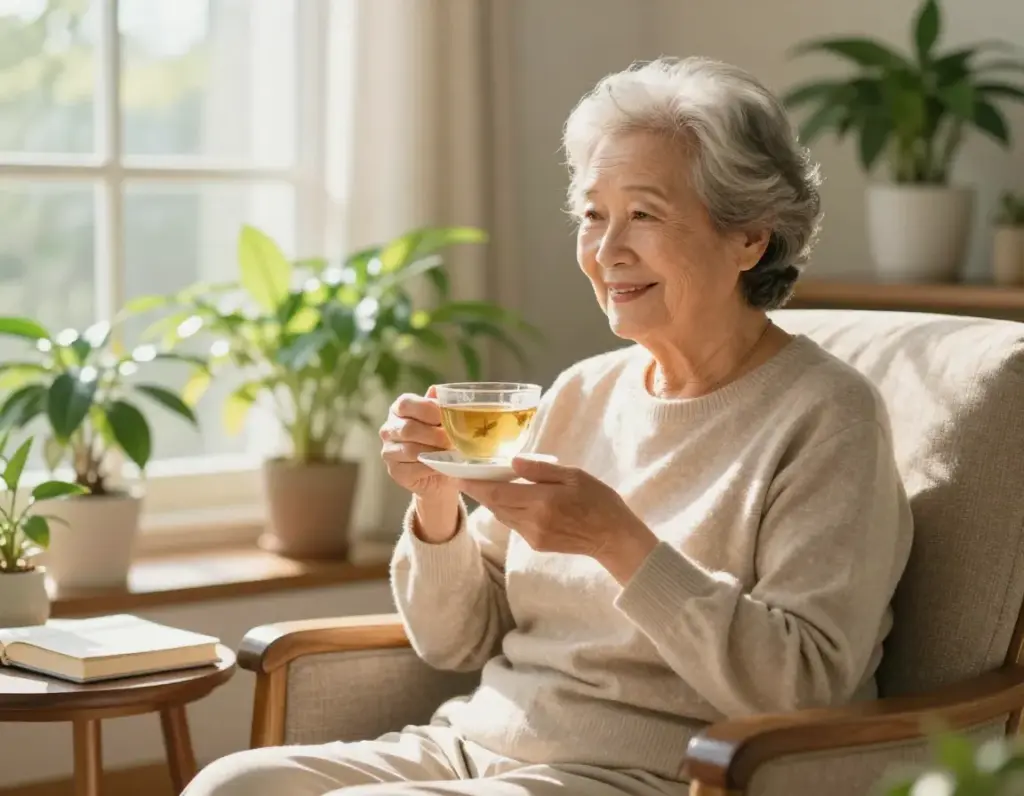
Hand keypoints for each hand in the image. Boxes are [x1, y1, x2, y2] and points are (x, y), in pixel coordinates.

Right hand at [380, 386, 456, 501]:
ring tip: (451, 453)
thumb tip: (436, 390)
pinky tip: (442, 465)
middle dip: (435, 435)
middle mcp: (388, 429)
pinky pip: (412, 469)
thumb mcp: (442, 418)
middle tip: (453, 440)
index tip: (446, 417)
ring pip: (410, 450)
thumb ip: (439, 404)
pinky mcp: (394, 471)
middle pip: (408, 429)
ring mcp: (388, 451)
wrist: (440, 469)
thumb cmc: (440, 437)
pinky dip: (430, 468)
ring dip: (434, 452)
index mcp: (399, 409)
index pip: (406, 404)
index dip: (427, 409)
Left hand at [454, 455, 658, 583]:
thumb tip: (512, 462)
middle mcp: (532, 522)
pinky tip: (513, 499)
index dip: (474, 485)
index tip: (457, 474)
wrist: (613, 537)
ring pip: (502, 515)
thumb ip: (541, 470)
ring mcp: (533, 536)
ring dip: (493, 500)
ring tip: (487, 483)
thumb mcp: (573, 476)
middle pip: (495, 505)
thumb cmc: (598, 501)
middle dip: (479, 491)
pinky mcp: (536, 544)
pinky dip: (508, 510)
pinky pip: (514, 524)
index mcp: (541, 502)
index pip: (496, 493)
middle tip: (467, 475)